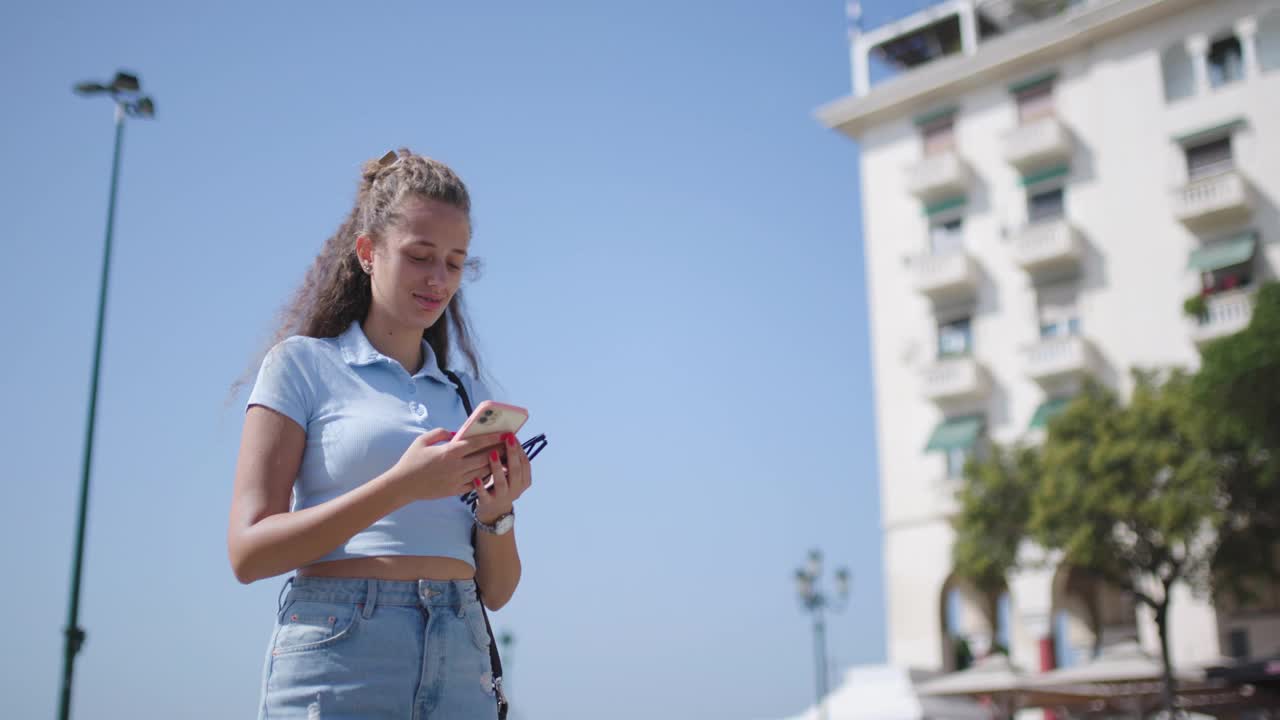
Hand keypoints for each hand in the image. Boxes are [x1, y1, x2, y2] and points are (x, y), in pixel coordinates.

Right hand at [388, 429, 505, 503]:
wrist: (402, 486)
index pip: (476, 443)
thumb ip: (440, 433)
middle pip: (484, 457)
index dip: (492, 438)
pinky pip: (475, 484)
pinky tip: (491, 472)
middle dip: (499, 450)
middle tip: (510, 444)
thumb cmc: (411, 461)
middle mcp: (456, 466)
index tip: (505, 433)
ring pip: (482, 471)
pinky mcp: (455, 490)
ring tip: (505, 458)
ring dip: (495, 464)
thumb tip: (456, 433)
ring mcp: (457, 480)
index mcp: (449, 452)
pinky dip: (485, 478)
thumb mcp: (423, 441)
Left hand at [474, 433, 531, 523]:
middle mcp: (516, 489)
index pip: (525, 463)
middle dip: (512, 454)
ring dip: (498, 467)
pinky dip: (481, 487)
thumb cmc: (501, 484)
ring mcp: (503, 497)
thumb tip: (506, 435)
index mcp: (524, 480)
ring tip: (492, 453)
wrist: (494, 510)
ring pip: (502, 482)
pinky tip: (476, 477)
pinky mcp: (489, 503)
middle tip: (507, 439)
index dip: (519, 449)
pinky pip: (485, 495)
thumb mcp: (510, 474)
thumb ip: (510, 460)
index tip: (512, 436)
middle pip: (516, 471)